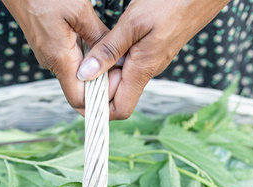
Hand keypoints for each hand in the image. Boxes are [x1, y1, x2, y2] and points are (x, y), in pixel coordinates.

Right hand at [0, 0, 109, 114]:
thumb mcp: (79, 10)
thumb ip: (99, 38)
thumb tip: (119, 59)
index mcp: (59, 59)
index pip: (79, 100)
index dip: (100, 100)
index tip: (118, 83)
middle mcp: (51, 62)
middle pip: (80, 90)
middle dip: (101, 85)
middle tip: (120, 66)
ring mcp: (48, 56)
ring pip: (76, 75)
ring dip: (95, 70)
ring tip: (112, 54)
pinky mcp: (49, 47)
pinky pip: (70, 61)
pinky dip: (86, 58)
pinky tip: (97, 44)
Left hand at [76, 0, 229, 119]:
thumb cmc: (171, 3)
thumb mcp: (133, 23)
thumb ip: (108, 50)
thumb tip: (86, 75)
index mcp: (143, 70)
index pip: (119, 110)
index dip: (98, 108)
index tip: (81, 94)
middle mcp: (148, 72)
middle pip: (118, 97)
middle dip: (98, 90)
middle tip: (82, 69)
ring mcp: (151, 63)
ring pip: (123, 81)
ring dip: (105, 73)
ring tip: (92, 55)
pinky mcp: (153, 52)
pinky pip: (130, 66)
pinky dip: (115, 61)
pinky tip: (107, 46)